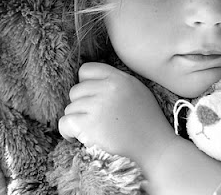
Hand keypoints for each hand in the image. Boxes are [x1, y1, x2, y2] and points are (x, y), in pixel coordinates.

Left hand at [59, 62, 175, 167]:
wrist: (155, 151)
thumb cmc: (148, 125)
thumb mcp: (138, 93)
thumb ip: (118, 83)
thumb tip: (96, 82)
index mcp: (120, 78)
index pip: (87, 69)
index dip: (85, 84)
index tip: (91, 98)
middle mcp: (108, 88)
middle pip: (76, 90)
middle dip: (81, 105)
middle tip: (92, 119)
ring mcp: (98, 105)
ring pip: (70, 108)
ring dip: (77, 120)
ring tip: (90, 131)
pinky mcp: (89, 125)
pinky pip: (65, 123)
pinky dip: (68, 132)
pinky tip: (78, 138)